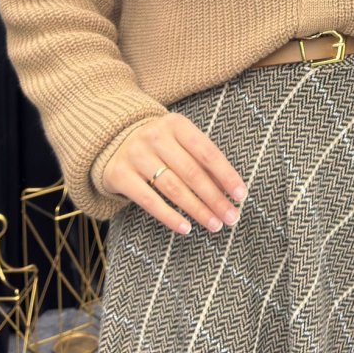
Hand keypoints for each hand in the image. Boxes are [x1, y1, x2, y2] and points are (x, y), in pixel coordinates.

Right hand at [101, 114, 248, 235]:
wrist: (112, 139)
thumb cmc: (159, 144)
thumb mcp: (180, 142)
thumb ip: (202, 161)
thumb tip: (230, 190)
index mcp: (176, 124)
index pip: (207, 152)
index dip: (226, 175)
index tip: (241, 195)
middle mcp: (155, 136)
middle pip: (191, 172)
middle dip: (215, 198)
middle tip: (231, 217)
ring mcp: (136, 155)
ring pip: (173, 188)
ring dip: (197, 210)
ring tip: (214, 225)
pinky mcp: (120, 174)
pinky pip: (149, 201)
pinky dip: (169, 216)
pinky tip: (186, 228)